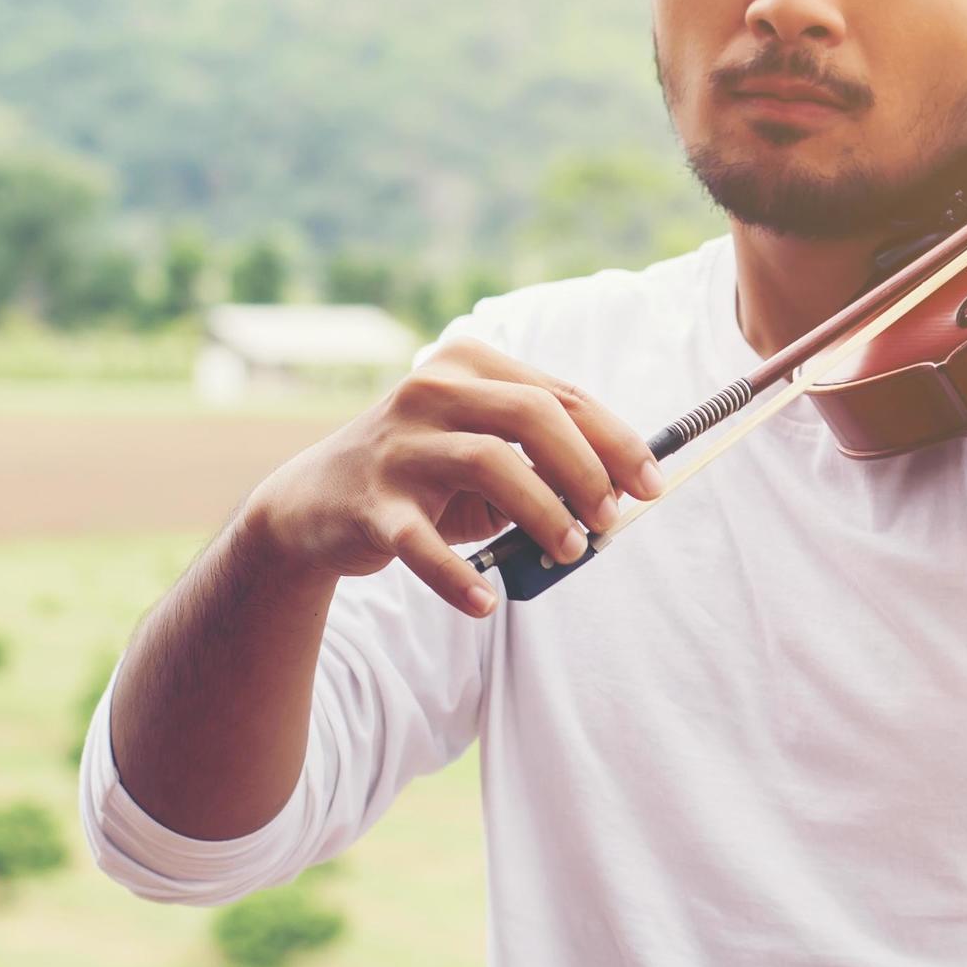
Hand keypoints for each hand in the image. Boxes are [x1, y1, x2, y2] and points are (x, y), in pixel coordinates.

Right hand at [237, 338, 662, 615]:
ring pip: (488, 463)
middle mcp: (429, 390)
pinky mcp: (370, 503)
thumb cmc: (424, 476)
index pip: (560, 395)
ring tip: (568, 551)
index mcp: (467, 366)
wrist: (314, 504)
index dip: (616, 441)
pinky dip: (457, 574)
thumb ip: (543, 461)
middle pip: (532, 415)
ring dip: (542, 512)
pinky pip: (421, 541)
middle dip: (586, 469)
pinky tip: (483, 601)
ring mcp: (397, 445)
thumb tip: (622, 491)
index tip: (651, 484)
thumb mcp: (484, 453)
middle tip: (609, 519)